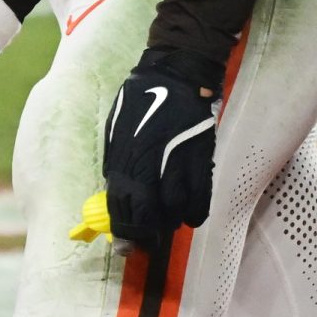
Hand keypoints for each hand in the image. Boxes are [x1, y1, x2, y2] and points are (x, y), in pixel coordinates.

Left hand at [102, 47, 220, 249]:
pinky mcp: (201, 158)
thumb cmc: (142, 96)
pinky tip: (190, 217)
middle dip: (145, 232)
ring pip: (173, 208)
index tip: (125, 243)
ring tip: (166, 225)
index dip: (123, 227)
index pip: (120, 202)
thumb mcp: (117, 124)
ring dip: (169, 223)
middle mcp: (148, 161)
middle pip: (146, 211)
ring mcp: (176, 161)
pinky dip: (196, 212)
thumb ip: (116, 157)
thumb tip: (115, 188)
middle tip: (147, 242)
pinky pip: (200, 196)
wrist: (177, 72)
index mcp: (123, 152)